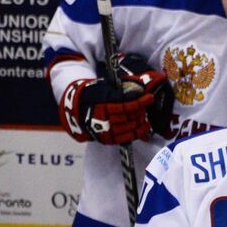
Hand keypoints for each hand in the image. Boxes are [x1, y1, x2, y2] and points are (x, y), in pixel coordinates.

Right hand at [59, 57, 173, 144]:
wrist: (77, 111)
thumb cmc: (93, 96)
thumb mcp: (104, 88)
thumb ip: (121, 89)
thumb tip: (139, 86)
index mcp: (103, 107)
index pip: (126, 106)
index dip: (140, 102)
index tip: (149, 97)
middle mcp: (104, 121)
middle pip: (130, 118)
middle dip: (141, 112)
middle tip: (146, 105)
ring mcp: (106, 132)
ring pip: (130, 129)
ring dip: (141, 123)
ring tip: (146, 116)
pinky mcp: (108, 140)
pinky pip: (126, 138)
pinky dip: (136, 133)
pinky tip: (143, 127)